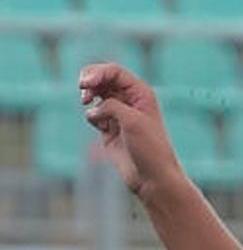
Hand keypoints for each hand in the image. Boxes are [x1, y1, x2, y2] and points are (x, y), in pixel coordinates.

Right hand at [80, 63, 183, 196]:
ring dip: (89, 97)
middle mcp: (130, 100)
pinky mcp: (109, 129)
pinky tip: (101, 127)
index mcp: (141, 93)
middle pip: (103, 78)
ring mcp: (119, 114)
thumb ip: (111, 105)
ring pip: (96, 95)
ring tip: (86, 102)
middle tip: (82, 89)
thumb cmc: (149, 148)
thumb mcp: (132, 121)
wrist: (152, 177)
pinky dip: (92, 117)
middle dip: (89, 81)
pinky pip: (93, 114)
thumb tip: (93, 108)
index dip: (97, 72)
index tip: (85, 84)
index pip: (114, 72)